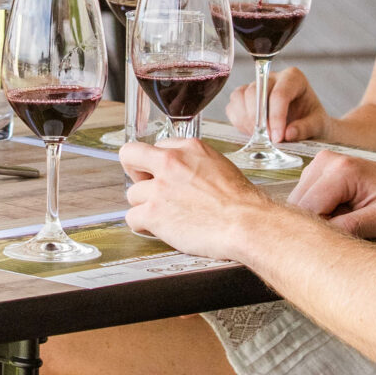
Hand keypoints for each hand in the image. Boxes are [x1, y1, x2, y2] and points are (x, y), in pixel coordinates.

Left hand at [120, 135, 266, 259]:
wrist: (246, 223)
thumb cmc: (241, 203)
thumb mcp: (220, 166)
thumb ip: (195, 164)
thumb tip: (185, 174)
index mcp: (189, 148)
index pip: (158, 147)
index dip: (158, 163)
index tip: (160, 174)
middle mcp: (171, 163)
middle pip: (130, 155)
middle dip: (135, 171)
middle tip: (145, 186)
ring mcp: (159, 187)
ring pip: (132, 193)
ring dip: (144, 205)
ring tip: (164, 215)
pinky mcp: (153, 212)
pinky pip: (132, 218)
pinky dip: (142, 226)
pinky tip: (158, 228)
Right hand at [227, 63, 329, 142]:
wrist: (306, 126)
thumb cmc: (313, 122)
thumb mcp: (317, 125)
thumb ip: (305, 128)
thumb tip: (288, 133)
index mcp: (293, 78)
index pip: (279, 94)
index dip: (276, 117)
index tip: (277, 138)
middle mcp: (272, 78)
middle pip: (255, 92)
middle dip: (259, 120)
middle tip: (267, 140)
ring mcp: (255, 86)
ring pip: (240, 97)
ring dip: (247, 121)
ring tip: (260, 137)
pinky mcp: (243, 98)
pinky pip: (233, 107)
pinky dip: (239, 122)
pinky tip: (252, 132)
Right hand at [286, 149, 375, 238]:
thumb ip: (352, 227)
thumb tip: (320, 238)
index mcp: (342, 171)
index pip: (308, 209)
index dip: (320, 231)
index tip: (341, 240)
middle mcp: (325, 162)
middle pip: (299, 206)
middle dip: (318, 225)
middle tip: (349, 230)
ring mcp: (319, 164)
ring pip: (299, 204)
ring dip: (318, 218)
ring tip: (348, 220)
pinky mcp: (317, 172)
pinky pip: (305, 199)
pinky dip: (319, 212)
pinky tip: (341, 214)